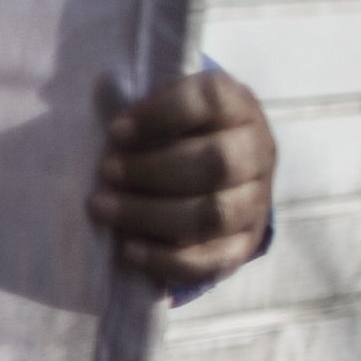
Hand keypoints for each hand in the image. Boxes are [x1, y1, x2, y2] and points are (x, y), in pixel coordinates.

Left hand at [92, 67, 275, 289]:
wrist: (222, 179)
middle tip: (107, 171)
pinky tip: (127, 249)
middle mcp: (258, 150)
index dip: (160, 115)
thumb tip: (103, 118)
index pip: (210, 100)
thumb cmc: (177, 136)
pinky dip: (165, 258)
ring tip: (103, 208)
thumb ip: (143, 111)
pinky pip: (210, 260)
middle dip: (152, 170)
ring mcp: (257, 200)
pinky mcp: (244, 243)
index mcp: (238, 106)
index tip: (115, 131)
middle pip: (216, 163)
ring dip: (149, 214)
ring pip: (212, 214)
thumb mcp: (167, 111)